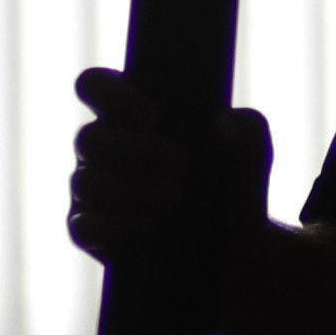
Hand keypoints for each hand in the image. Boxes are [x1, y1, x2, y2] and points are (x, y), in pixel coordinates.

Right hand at [66, 67, 273, 267]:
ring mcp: (93, 193)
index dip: (111, 93)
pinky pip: (84, 227)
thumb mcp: (252, 158)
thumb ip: (248, 131)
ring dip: (130, 188)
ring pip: (85, 182)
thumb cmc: (232, 189)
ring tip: (177, 198)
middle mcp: (104, 151)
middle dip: (135, 150)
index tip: (154, 116)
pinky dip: (115, 225)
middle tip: (182, 163)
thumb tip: (223, 121)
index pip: (94, 85)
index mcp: (129, 117)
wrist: (236, 248)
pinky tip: (149, 225)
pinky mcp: (92, 233)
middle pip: (87, 138)